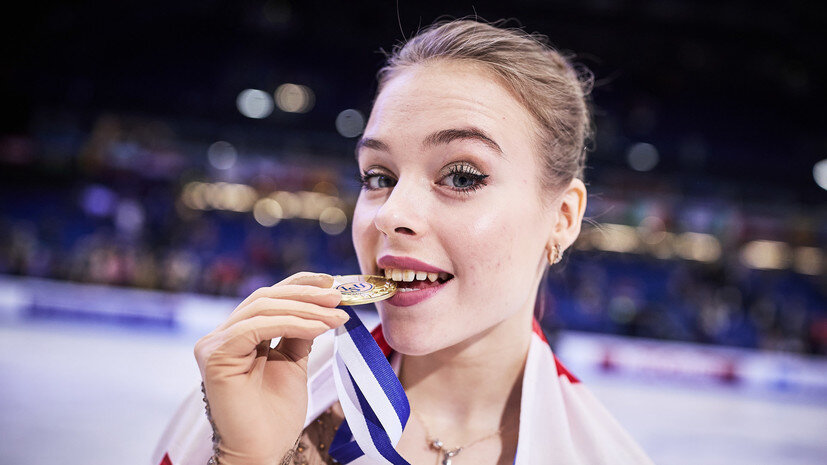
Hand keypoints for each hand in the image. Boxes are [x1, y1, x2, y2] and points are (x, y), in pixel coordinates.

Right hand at [194, 272, 345, 464]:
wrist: (263, 450)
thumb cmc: (275, 415)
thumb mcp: (294, 363)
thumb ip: (299, 333)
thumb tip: (321, 305)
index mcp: (238, 336)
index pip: (268, 298)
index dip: (299, 285)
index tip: (331, 281)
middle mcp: (221, 336)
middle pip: (265, 298)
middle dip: (306, 294)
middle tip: (338, 297)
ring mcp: (214, 344)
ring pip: (262, 308)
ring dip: (305, 308)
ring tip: (335, 316)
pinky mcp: (216, 355)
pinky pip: (256, 327)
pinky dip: (292, 323)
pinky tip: (318, 328)